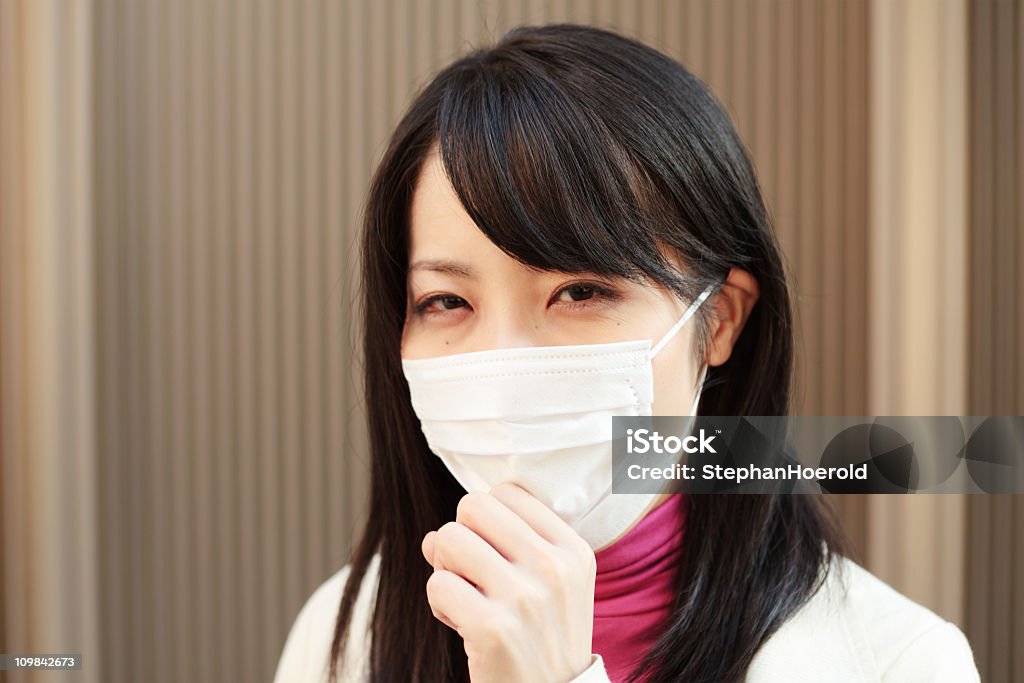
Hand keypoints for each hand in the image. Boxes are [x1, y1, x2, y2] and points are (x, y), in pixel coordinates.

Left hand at [422, 482, 596, 682]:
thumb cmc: (542, 640)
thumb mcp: (544, 588)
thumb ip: (495, 547)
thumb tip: (432, 537)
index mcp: (572, 551)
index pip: (507, 493)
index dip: (488, 521)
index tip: (498, 556)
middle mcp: (554, 567)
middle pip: (473, 506)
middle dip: (461, 537)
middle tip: (473, 575)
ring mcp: (524, 597)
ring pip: (447, 538)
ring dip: (446, 569)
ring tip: (467, 599)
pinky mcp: (492, 628)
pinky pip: (437, 583)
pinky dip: (439, 604)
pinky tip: (461, 624)